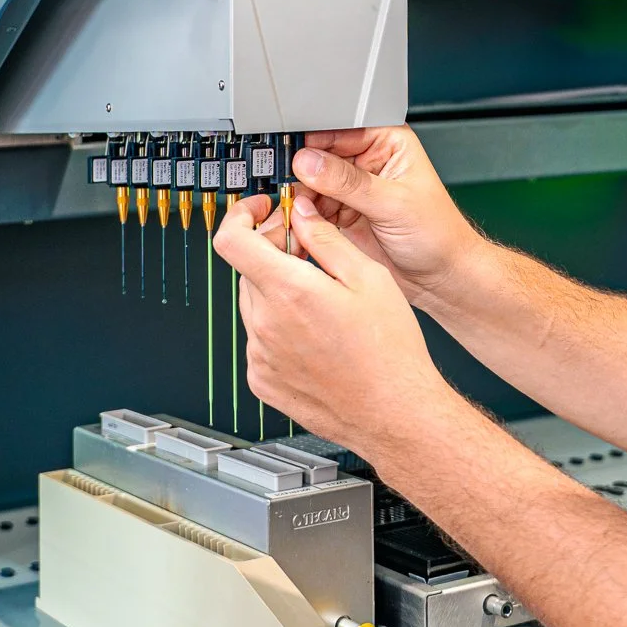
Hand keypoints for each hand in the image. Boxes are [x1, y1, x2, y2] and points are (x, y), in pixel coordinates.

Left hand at [214, 191, 463, 458]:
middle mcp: (266, 324)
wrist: (395, 413)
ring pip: (254, 305)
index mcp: (289, 292)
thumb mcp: (369, 278)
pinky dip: (278, 328)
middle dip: (272, 254)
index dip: (240, 217)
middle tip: (308, 253)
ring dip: (276, 292)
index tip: (257, 213)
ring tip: (320, 301)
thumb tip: (302, 216)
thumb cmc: (390, 352)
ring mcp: (260, 357)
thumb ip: (327, 240)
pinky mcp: (262, 381)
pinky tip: (314, 335)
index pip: (231, 240)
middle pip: (247, 270)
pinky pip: (259, 340)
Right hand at [292, 127, 483, 314]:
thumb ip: (349, 182)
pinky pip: (311, 210)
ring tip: (297, 209)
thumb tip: (310, 162)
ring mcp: (351, 190)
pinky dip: (302, 218)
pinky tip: (301, 223)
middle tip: (292, 186)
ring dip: (300, 197)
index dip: (316, 141)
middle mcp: (366, 162)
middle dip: (302, 172)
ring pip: (310, 184)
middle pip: (318, 156)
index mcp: (387, 142)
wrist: (439, 276)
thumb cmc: (437, 233)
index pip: (341, 130)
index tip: (295, 156)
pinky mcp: (340, 216)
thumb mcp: (394, 203)